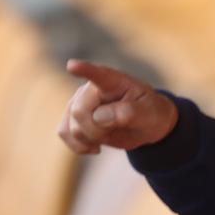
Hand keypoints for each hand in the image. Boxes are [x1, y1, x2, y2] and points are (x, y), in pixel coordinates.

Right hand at [58, 59, 177, 154]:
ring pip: (72, 127)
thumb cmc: (150, 113)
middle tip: (117, 128)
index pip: (97, 74)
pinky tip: (96, 148)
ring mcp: (79, 102)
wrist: (146, 125)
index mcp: (113, 81)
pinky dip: (79, 146)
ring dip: (91, 138)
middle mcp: (91, 89)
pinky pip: (64, 133)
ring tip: (110, 133)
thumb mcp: (150, 113)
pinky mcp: (74, 118)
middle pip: (79, 112)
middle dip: (97, 129)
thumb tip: (99, 117)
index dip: (84, 70)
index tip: (72, 66)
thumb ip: (128, 113)